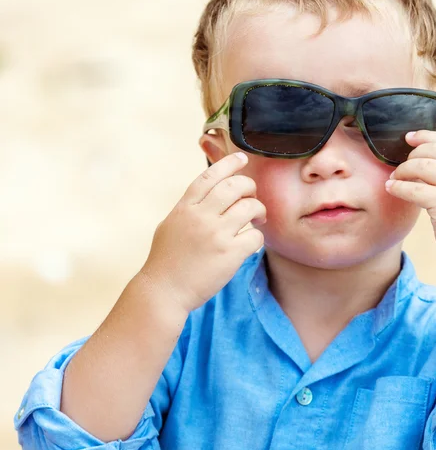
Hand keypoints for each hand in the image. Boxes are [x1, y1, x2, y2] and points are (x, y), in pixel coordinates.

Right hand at [138, 152, 265, 312]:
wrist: (164, 291)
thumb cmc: (166, 261)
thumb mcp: (171, 225)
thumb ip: (189, 209)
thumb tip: (209, 196)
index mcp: (185, 207)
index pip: (210, 176)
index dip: (228, 163)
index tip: (241, 158)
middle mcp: (201, 216)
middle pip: (235, 186)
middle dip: (249, 187)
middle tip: (252, 197)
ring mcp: (216, 234)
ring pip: (250, 207)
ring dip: (259, 210)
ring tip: (257, 219)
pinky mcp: (229, 254)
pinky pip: (255, 236)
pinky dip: (258, 237)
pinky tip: (251, 243)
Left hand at [385, 131, 435, 265]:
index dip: (428, 136)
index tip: (409, 138)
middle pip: (435, 151)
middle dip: (413, 155)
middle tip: (400, 165)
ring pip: (423, 167)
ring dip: (403, 170)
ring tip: (395, 178)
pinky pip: (415, 189)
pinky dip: (399, 187)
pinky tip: (392, 189)